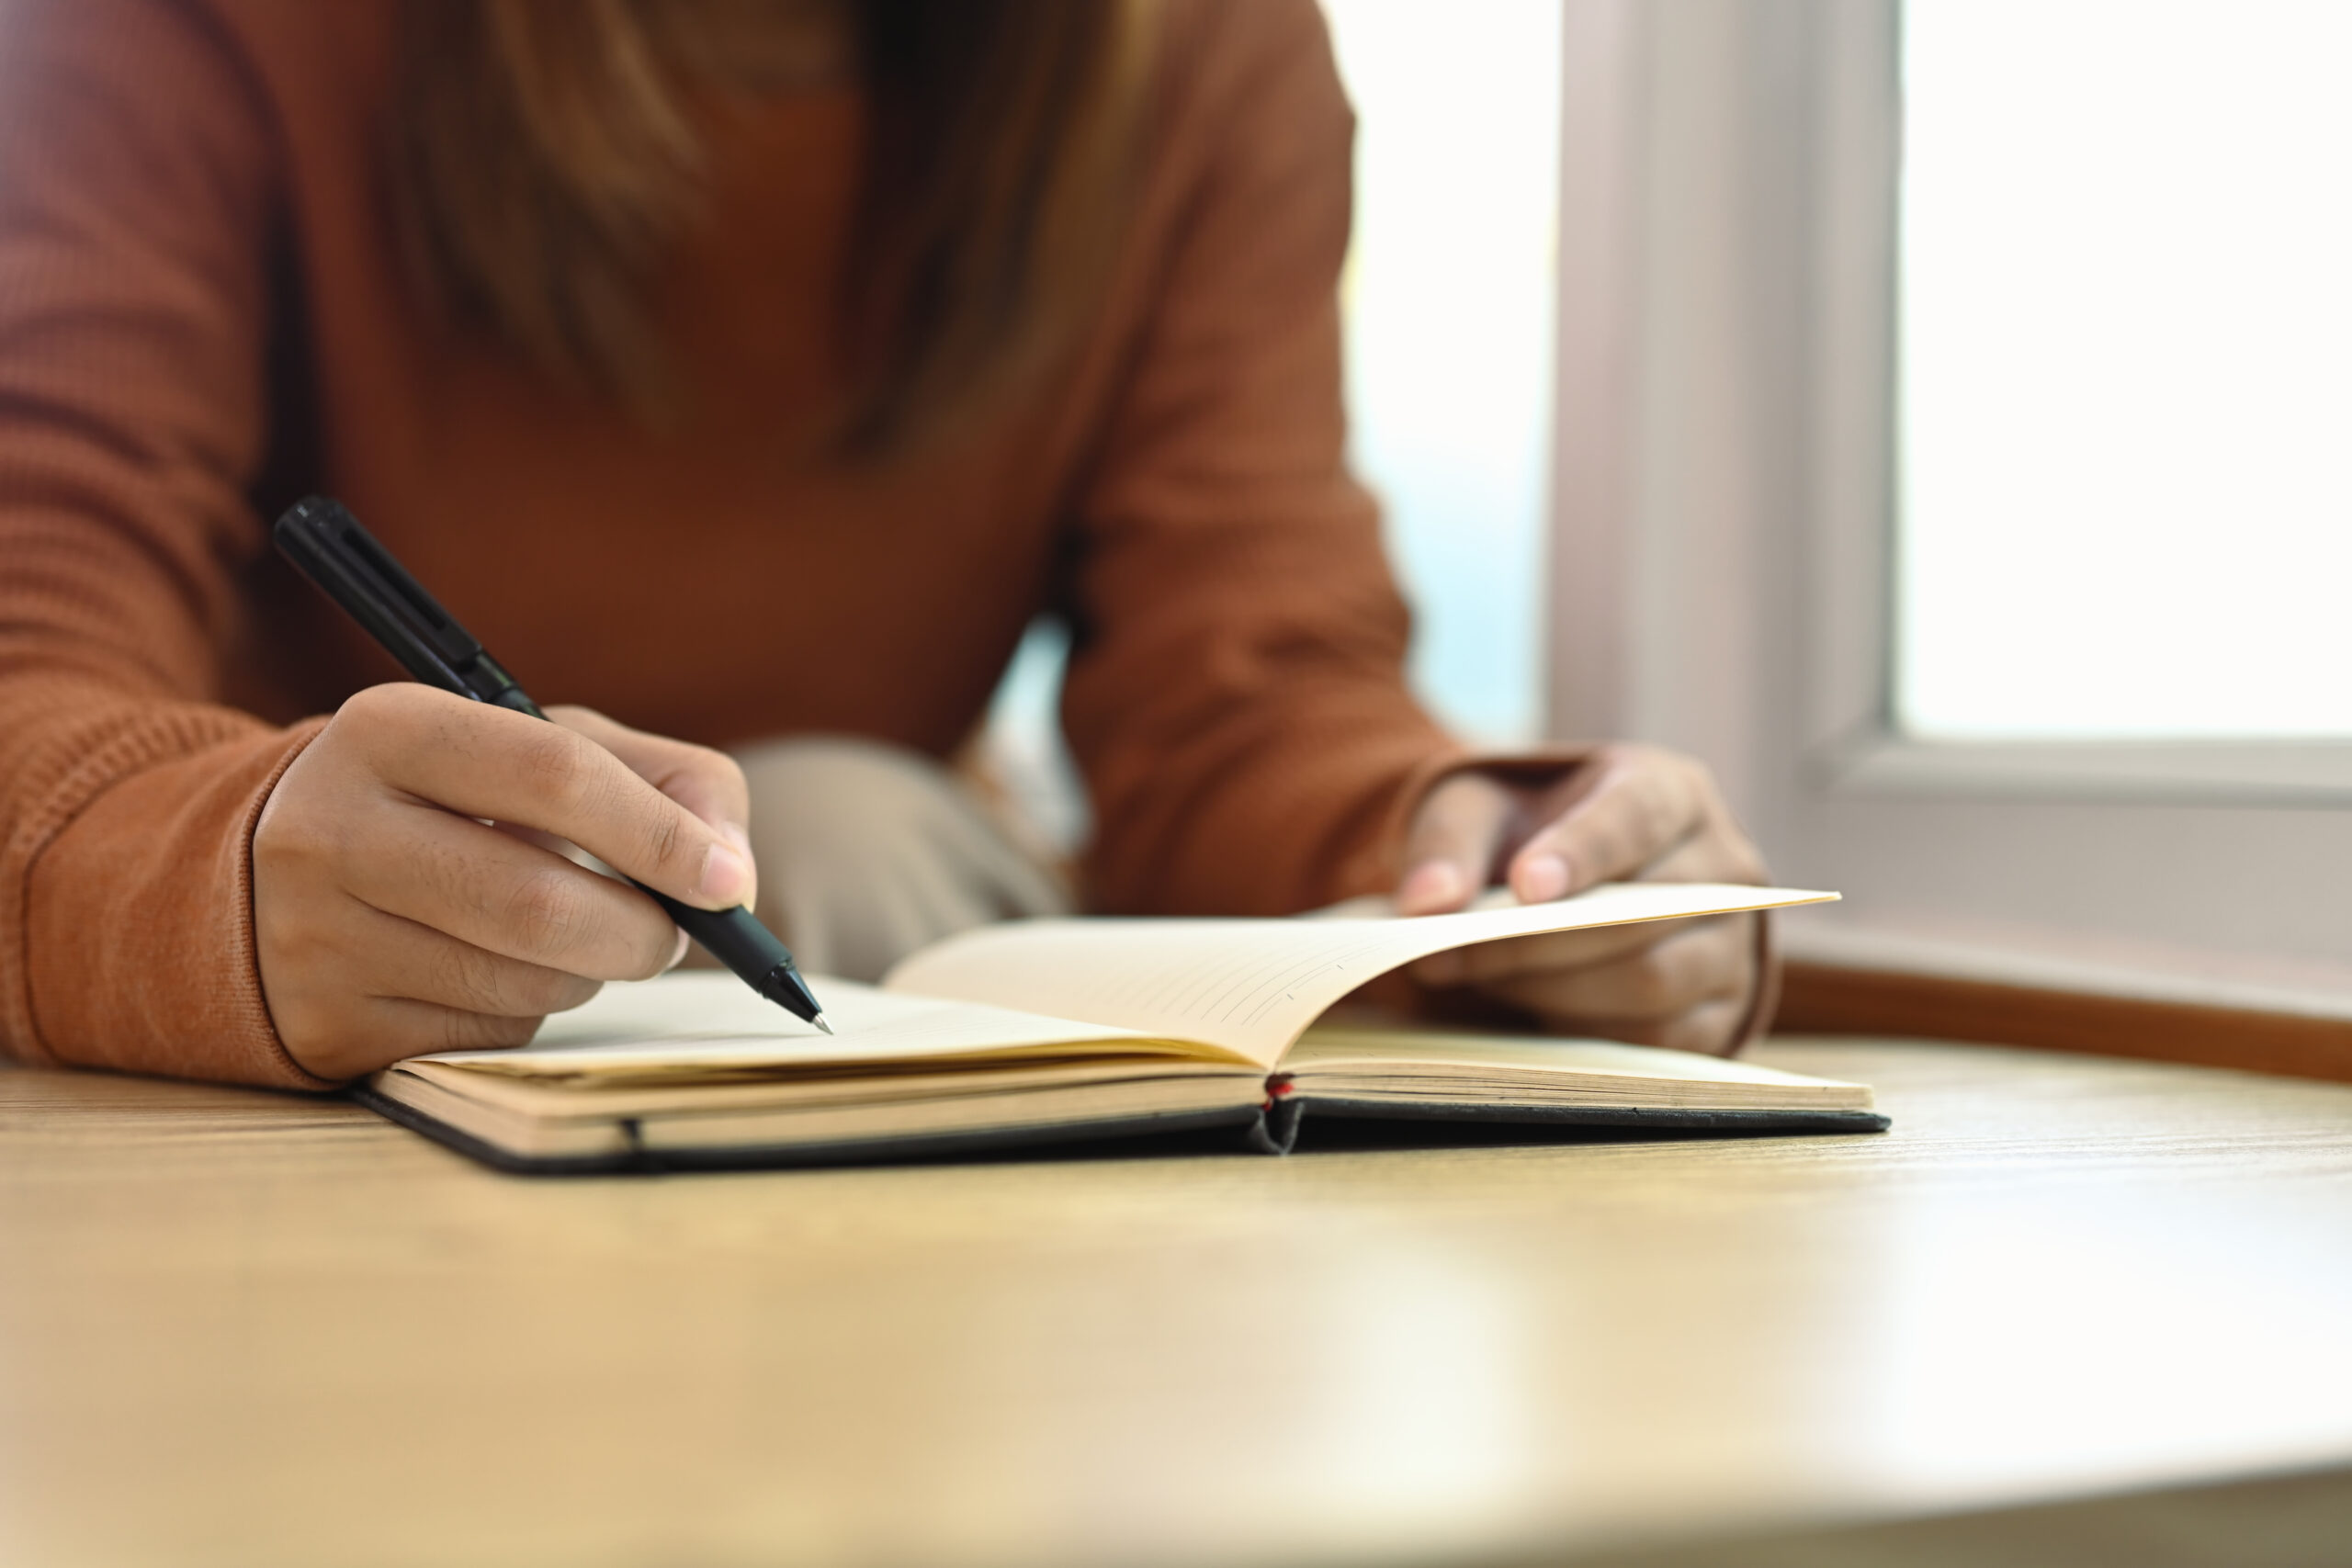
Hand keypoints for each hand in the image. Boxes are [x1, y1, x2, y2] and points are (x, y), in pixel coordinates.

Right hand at [253, 684, 756, 1079]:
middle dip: (642, 931)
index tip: (725, 882)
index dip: (660, 834)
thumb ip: (663, 780)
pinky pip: (484, 1036)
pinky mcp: (325, 1023)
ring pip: (524, 983)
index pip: (555, 775)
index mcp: (391, 729)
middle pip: (543, 903)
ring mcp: (316, 934)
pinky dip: (528, 1013)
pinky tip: (494, 971)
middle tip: (670, 932)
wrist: (265, 874)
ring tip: (570, 936)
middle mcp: (333, 828)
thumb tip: (731, 873)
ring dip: (588, 973)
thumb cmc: (447, 803)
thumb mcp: (537, 748)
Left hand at [1393, 744, 1768, 1054]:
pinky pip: (1661, 1038)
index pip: (1637, 818)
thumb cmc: (1526, 835)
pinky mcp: (1723, 1009)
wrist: (1565, 883)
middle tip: (1451, 954)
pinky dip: (1587, 1032)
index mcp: (1670, 791)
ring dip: (1555, 991)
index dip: (1583, 853)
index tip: (1524, 887)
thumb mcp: (1477, 810)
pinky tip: (1533, 1012)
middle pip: (1643, 914)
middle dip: (1538, 942)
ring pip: (1655, 983)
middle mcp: (1722, 863)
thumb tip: (1425, 903)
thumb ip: (1446, 843)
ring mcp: (1732, 941)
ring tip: (1485, 979)